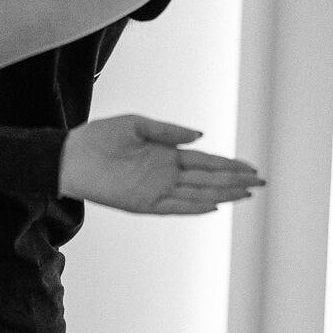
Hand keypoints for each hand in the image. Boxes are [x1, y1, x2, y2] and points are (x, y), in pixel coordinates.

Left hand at [59, 115, 264, 213]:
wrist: (71, 156)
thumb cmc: (99, 137)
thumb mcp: (136, 125)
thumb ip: (168, 131)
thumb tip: (200, 136)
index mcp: (166, 155)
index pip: (206, 162)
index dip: (229, 165)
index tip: (251, 167)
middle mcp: (165, 174)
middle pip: (208, 179)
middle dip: (234, 181)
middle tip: (261, 183)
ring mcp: (156, 190)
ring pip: (197, 194)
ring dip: (222, 194)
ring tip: (247, 194)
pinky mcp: (143, 203)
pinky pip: (174, 207)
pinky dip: (194, 207)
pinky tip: (214, 206)